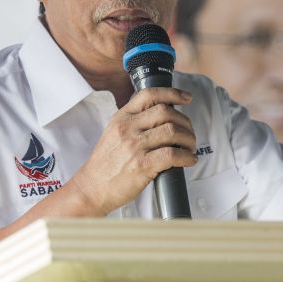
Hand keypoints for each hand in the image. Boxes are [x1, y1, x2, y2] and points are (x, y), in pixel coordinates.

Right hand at [71, 87, 196, 215]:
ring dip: (188, 139)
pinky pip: (172, 155)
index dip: (172, 94)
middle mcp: (128, 128)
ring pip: (172, 131)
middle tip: (189, 133)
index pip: (149, 95)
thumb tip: (163, 116)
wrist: (92, 187)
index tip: (186, 98)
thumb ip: (133, 122)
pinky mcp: (142, 165)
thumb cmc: (105, 164)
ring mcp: (134, 146)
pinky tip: (189, 160)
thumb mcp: (113, 133)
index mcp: (121, 118)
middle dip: (185, 122)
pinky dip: (186, 156)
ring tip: (190, 147)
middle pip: (166, 112)